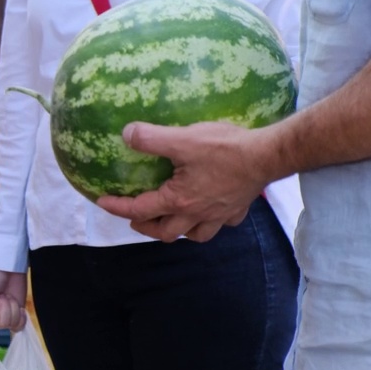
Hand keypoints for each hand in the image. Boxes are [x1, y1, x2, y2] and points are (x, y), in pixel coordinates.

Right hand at [0, 268, 27, 337]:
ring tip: (7, 296)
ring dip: (11, 307)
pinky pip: (20, 326)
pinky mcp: (17, 316)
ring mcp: (5, 317)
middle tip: (1, 296)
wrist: (8, 268)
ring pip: (11, 324)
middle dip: (3, 309)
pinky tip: (18, 306)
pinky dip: (21, 316)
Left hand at [95, 121, 273, 242]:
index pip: (139, 209)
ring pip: (194, 235)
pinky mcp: (237, 209)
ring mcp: (219, 214)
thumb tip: (126, 134)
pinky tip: (208, 210)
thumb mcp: (182, 139)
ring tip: (170, 219)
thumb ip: (151, 138)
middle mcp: (197, 214)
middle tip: (135, 216)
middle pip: (165, 232)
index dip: (117, 207)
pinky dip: (209, 222)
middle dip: (146, 227)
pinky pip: (220, 224)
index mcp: (178, 201)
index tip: (101, 202)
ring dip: (178, 231)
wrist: (269, 155)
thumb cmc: (226, 148)